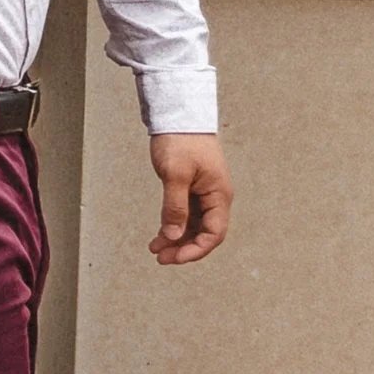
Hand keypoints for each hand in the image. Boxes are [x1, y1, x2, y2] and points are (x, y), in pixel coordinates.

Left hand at [149, 133, 232, 265]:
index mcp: (219, 195)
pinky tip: (159, 235)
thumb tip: (173, 236)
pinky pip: (186, 215)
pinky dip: (174, 226)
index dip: (196, 249)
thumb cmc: (180, 141)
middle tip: (160, 258)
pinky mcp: (192, 189)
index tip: (174, 258)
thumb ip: (175, 207)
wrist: (179, 116)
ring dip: (177, 240)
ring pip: (194, 226)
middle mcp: (215, 197)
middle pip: (204, 233)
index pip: (214, 233)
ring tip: (155, 250)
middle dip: (184, 248)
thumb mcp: (175, 175)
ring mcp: (204, 193)